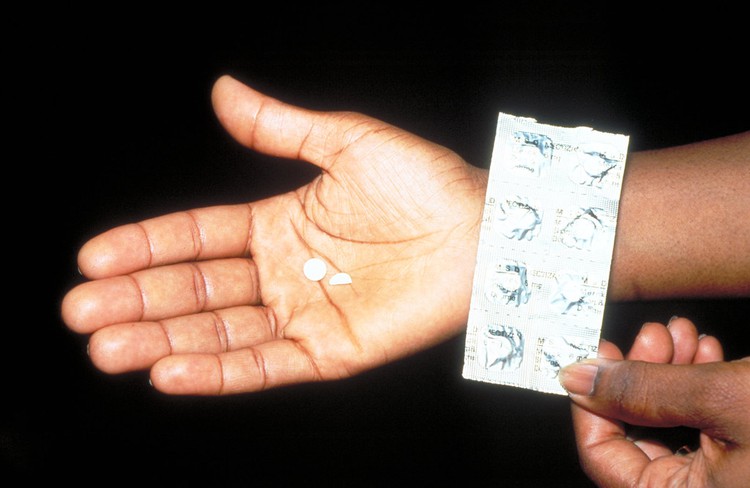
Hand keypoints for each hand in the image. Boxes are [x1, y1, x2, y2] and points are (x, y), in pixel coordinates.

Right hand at [61, 75, 487, 394]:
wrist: (485, 229)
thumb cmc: (425, 183)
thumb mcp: (345, 143)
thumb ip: (280, 127)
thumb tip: (222, 91)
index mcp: (279, 224)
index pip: (198, 237)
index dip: (147, 246)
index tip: (96, 255)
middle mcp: (283, 273)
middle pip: (196, 290)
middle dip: (138, 300)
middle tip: (80, 310)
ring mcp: (304, 315)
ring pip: (220, 332)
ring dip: (162, 340)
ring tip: (105, 346)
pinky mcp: (331, 353)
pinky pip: (266, 365)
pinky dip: (218, 371)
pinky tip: (169, 372)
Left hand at [560, 318, 749, 486]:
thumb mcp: (717, 398)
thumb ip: (642, 388)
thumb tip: (578, 379)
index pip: (601, 458)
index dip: (591, 401)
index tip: (596, 357)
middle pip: (636, 434)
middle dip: (638, 375)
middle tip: (649, 337)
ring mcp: (724, 476)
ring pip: (670, 420)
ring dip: (671, 368)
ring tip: (681, 333)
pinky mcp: (743, 454)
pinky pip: (703, 421)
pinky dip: (700, 381)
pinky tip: (706, 350)